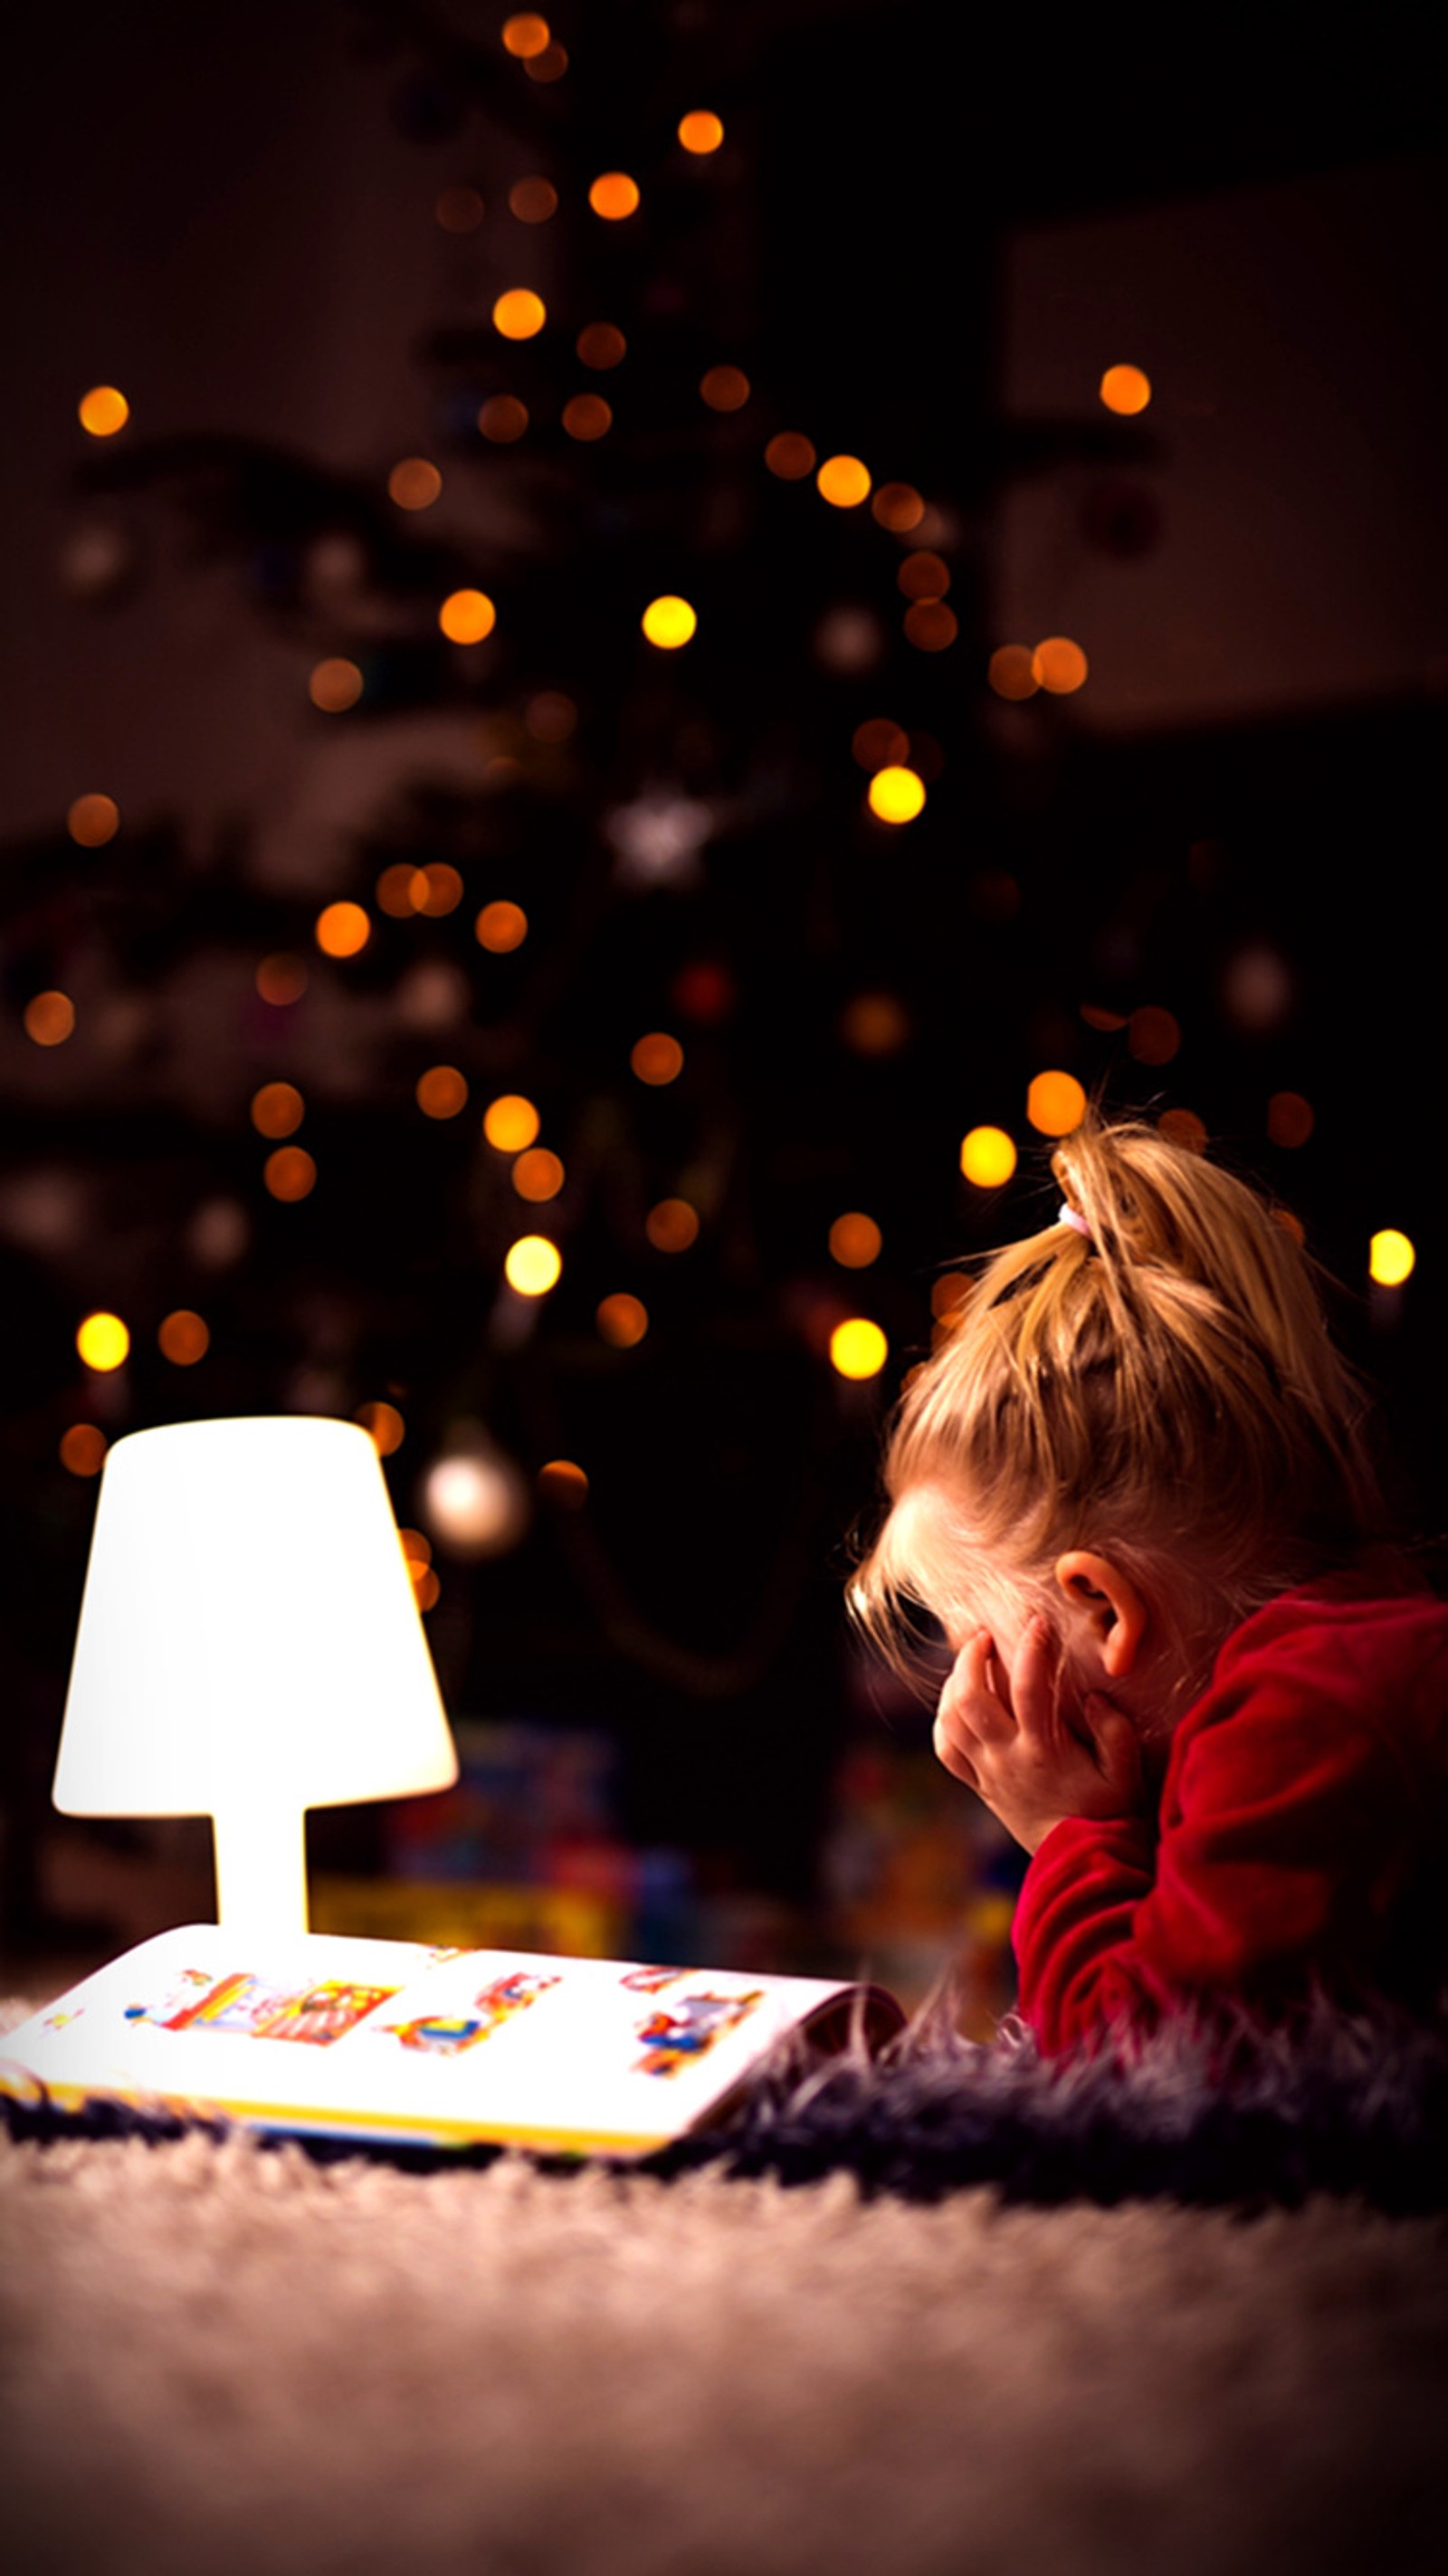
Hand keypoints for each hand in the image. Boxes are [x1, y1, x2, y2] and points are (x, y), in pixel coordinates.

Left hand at [933, 1617, 1146, 1853]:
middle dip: (971, 1659)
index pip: (1029, 1690)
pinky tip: (956, 1702)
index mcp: (1044, 1751)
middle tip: (984, 1635)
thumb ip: (1115, 1732)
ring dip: (953, 1684)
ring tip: (970, 1660)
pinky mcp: (980, 1787)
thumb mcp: (1126, 1774)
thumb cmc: (1109, 1815)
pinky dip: (944, 1720)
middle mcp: (1007, 1759)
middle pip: (970, 1701)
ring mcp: (988, 1773)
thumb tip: (1094, 1697)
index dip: (1031, 1650)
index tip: (1037, 1621)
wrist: (1081, 1864)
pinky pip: (946, 1750)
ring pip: (950, 1722)